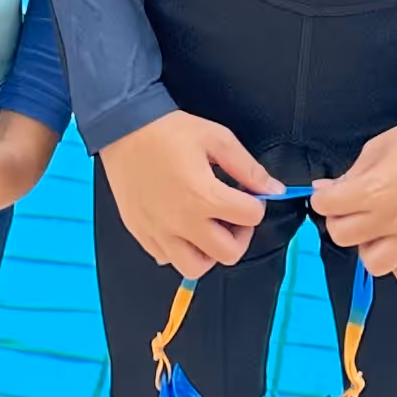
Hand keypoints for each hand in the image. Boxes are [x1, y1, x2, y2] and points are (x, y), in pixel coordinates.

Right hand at [102, 109, 278, 283]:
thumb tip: (273, 189)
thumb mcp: (217, 139)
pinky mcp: (142, 233)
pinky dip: (178, 249)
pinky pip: (167, 258)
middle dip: (239, 234)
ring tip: (208, 228)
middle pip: (229, 253)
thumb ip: (248, 168)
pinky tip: (180, 227)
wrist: (122, 129)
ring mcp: (159, 231)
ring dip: (209, 251)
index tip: (247, 194)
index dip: (256, 204)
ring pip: (196, 267)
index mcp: (204, 196)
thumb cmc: (167, 131)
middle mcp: (182, 221)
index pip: (251, 218)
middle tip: (232, 215)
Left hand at [311, 121, 396, 287]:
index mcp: (373, 191)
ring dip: (370, 250)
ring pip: (377, 264)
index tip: (328, 193)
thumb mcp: (377, 147)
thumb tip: (329, 188)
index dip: (323, 197)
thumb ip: (351, 173)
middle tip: (349, 210)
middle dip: (340, 221)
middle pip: (343, 236)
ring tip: (374, 233)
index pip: (325, 205)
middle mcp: (392, 218)